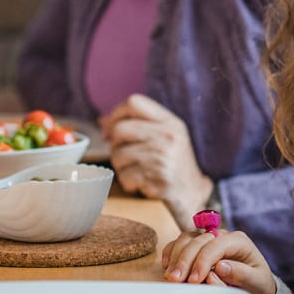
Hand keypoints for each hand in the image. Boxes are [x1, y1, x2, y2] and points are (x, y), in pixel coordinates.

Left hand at [98, 94, 211, 213]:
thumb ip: (137, 124)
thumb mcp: (164, 135)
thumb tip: (102, 121)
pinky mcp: (157, 179)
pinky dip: (127, 181)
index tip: (110, 129)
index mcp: (170, 122)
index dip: (116, 114)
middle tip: (122, 152)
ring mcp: (163, 157)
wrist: (191, 190)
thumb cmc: (172, 160)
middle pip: (120, 129)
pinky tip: (140, 181)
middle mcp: (168, 136)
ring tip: (134, 169)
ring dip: (120, 165)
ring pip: (118, 154)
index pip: (134, 102)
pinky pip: (124, 176)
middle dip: (114, 143)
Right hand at [161, 229, 277, 293]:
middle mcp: (221, 236)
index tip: (194, 280)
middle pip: (197, 240)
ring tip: (171, 277)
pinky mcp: (197, 247)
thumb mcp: (256, 282)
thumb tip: (220, 267)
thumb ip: (241, 274)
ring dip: (176, 257)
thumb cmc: (257, 283)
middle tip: (177, 280)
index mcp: (238, 241)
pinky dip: (171, 253)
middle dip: (185, 260)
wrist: (254, 286)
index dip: (203, 261)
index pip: (215, 245)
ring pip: (186, 239)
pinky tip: (168, 267)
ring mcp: (207, 239)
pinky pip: (179, 244)